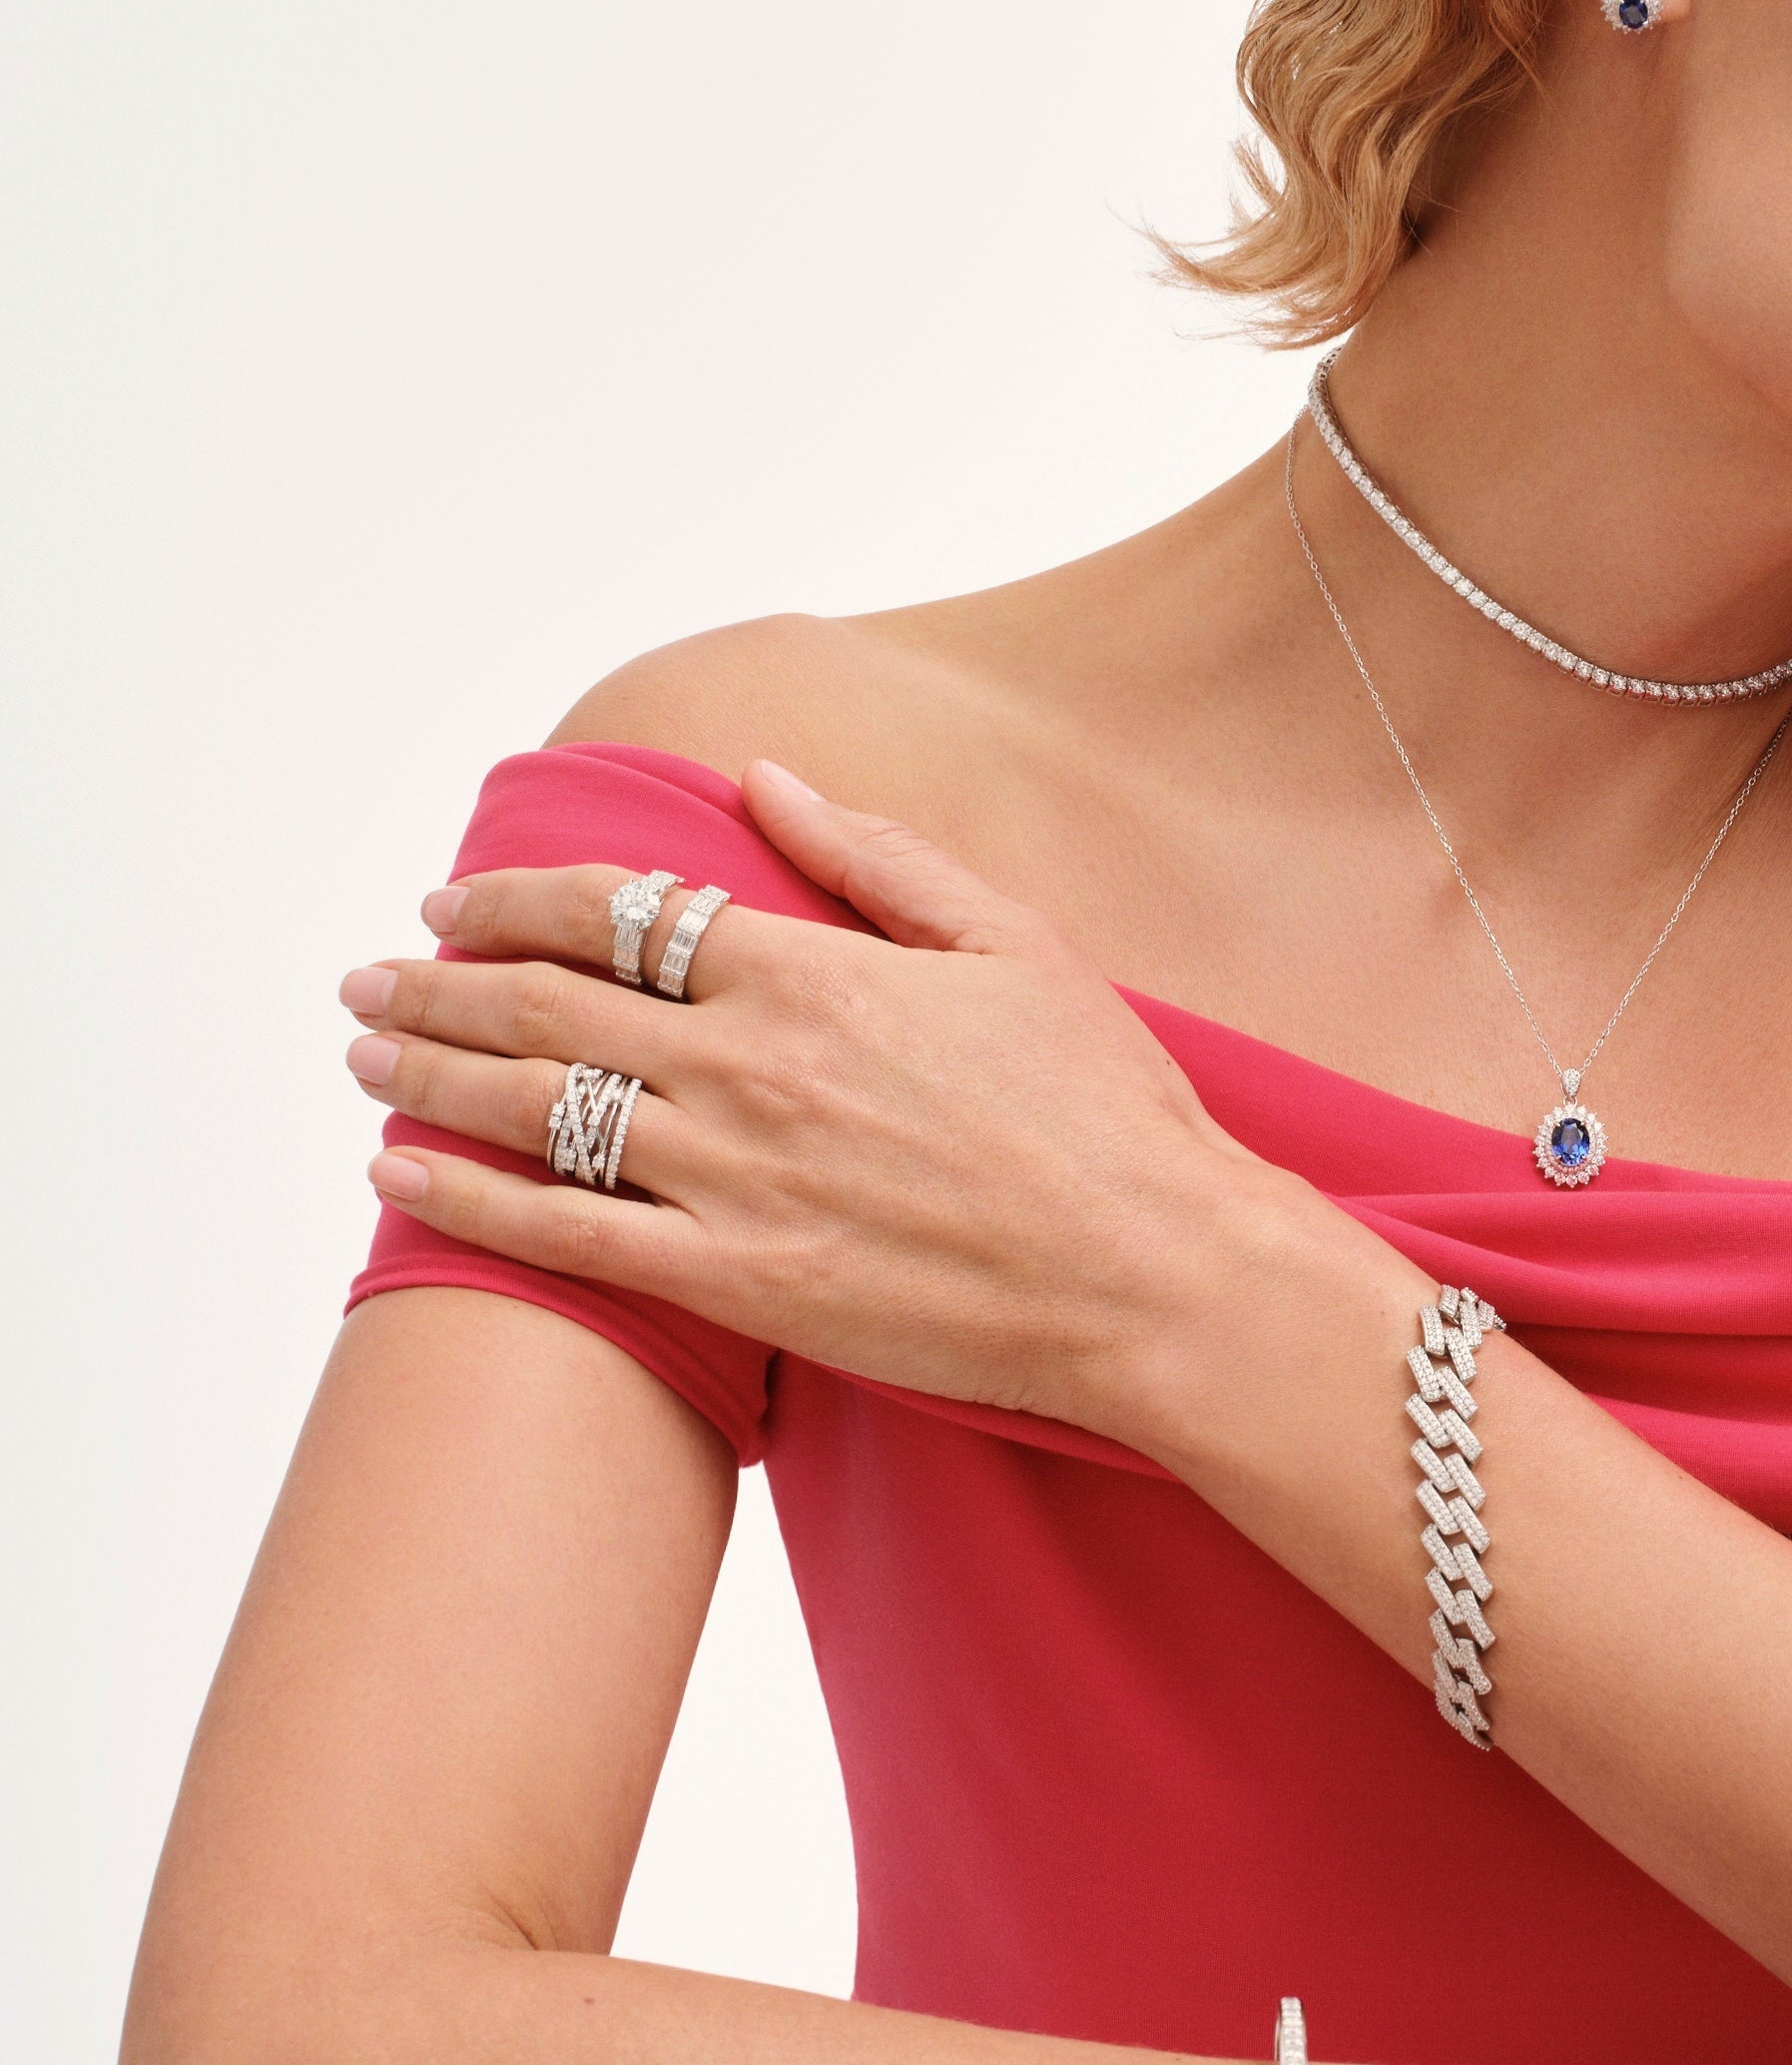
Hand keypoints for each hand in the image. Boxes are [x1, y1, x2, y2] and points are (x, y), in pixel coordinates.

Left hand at [339, 762, 1318, 1432]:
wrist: (1153, 1272)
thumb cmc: (1106, 1109)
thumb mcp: (1012, 943)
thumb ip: (877, 857)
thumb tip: (766, 781)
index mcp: (811, 973)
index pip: (619, 912)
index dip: (517, 900)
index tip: (457, 901)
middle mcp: (748, 1067)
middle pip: (545, 1004)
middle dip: (437, 980)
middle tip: (372, 973)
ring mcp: (732, 1179)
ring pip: (533, 1109)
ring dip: (426, 1069)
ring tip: (365, 1049)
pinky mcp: (736, 1282)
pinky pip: (563, 1237)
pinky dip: (466, 1199)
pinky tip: (400, 1172)